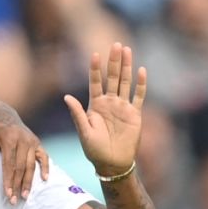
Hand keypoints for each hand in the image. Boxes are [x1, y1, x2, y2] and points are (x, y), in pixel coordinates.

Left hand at [0, 101, 49, 203]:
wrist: (1, 112)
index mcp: (9, 137)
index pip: (10, 163)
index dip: (9, 180)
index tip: (7, 194)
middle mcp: (23, 138)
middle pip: (21, 167)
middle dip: (18, 185)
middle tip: (14, 201)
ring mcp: (31, 140)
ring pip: (31, 165)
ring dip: (29, 182)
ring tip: (25, 196)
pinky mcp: (36, 142)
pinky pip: (43, 156)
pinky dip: (45, 167)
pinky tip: (45, 179)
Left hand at [64, 43, 145, 176]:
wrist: (113, 164)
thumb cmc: (95, 150)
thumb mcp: (84, 132)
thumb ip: (77, 113)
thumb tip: (66, 96)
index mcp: (95, 105)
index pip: (95, 82)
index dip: (95, 69)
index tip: (95, 54)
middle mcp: (110, 102)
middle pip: (112, 77)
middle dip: (114, 61)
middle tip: (116, 44)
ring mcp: (123, 107)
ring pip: (125, 82)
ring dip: (126, 67)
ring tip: (127, 50)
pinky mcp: (135, 114)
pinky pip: (139, 96)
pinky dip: (141, 84)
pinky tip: (141, 70)